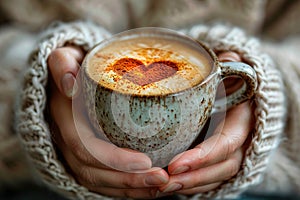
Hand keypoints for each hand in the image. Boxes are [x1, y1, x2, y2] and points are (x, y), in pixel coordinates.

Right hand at [47, 46, 168, 198]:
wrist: (68, 80)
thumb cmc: (74, 68)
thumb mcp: (65, 58)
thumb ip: (62, 64)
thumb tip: (70, 85)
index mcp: (64, 119)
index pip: (86, 147)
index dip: (113, 159)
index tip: (146, 161)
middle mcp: (67, 142)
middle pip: (95, 172)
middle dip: (129, 180)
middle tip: (163, 178)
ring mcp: (76, 154)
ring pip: (101, 182)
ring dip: (132, 189)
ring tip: (162, 186)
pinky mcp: (87, 160)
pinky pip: (104, 182)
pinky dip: (126, 189)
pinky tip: (149, 188)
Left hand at [159, 51, 254, 194]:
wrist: (235, 95)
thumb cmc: (230, 83)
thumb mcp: (230, 71)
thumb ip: (229, 66)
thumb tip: (228, 60)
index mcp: (243, 120)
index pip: (227, 144)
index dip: (204, 156)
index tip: (176, 164)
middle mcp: (240, 141)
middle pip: (221, 167)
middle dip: (193, 177)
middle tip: (164, 180)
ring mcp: (230, 153)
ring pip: (214, 177)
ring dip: (189, 185)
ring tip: (161, 186)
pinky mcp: (217, 160)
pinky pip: (208, 178)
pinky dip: (190, 185)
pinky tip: (169, 186)